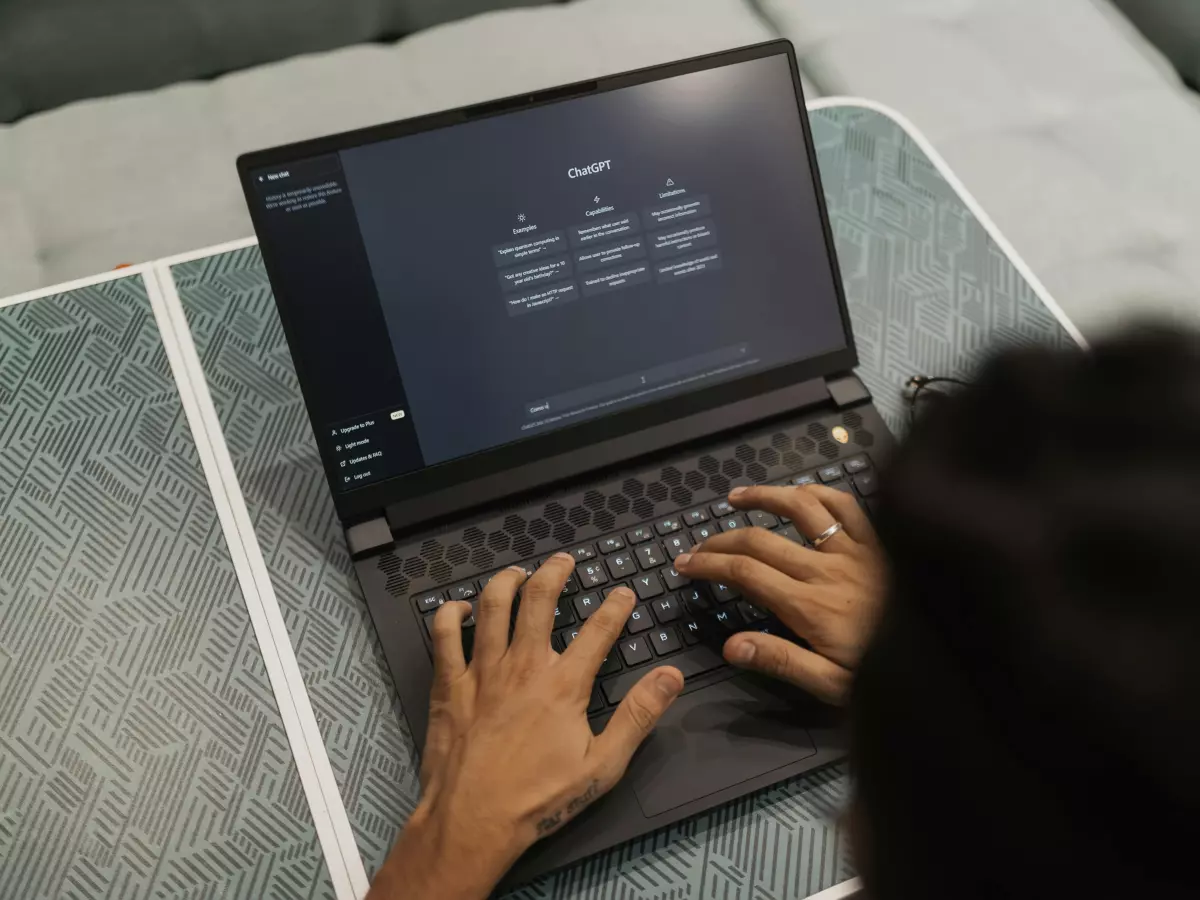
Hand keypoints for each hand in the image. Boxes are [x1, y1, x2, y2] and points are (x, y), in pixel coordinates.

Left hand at [369, 554, 683, 899]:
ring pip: (494, 606)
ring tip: (518, 572)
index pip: (598, 630)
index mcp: (563, 685)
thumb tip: (671, 677)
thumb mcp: (603, 766)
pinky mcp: (450, 684)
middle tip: (563, 560)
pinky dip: (452, 613)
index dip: (615, 606)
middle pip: (540, 600)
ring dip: (507, 581)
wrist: (473, 821)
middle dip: (555, 572)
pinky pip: (445, 634)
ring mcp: (482, 671)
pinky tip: (461, 607)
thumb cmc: (538, 799)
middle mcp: (523, 666)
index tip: (623, 592)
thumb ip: (638, 716)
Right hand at [675, 485, 884, 704]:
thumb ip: (781, 661)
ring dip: (763, 498)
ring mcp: (853, 550)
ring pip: (799, 509)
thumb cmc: (887, 675)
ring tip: (736, 498)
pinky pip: (845, 505)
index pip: (744, 574)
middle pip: (759, 541)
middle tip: (697, 547)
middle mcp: (825, 570)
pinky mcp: (877, 542)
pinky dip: (818, 493)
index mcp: (808, 606)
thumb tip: (731, 646)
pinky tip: (800, 493)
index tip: (684, 564)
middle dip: (720, 540)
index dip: (708, 565)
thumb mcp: (831, 685)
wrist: (944, 654)